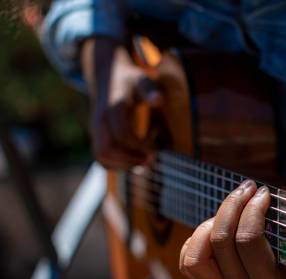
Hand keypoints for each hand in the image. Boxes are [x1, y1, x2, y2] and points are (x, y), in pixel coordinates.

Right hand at [81, 38, 162, 168]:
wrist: (108, 77)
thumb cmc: (130, 80)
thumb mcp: (142, 80)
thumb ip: (150, 90)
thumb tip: (159, 100)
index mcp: (113, 109)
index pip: (123, 135)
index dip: (140, 147)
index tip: (156, 151)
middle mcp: (100, 121)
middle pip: (107, 149)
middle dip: (129, 160)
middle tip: (150, 162)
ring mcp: (96, 129)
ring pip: (101, 155)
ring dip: (122, 164)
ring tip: (143, 164)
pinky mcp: (96, 136)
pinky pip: (100, 157)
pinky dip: (115, 165)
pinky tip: (132, 162)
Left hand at [179, 180, 285, 278]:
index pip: (247, 241)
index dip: (252, 209)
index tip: (266, 192)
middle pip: (220, 240)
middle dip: (232, 205)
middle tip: (250, 187)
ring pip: (196, 255)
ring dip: (211, 224)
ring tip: (233, 209)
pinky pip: (189, 262)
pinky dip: (197, 239)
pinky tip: (219, 224)